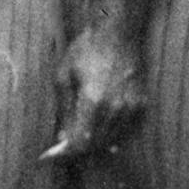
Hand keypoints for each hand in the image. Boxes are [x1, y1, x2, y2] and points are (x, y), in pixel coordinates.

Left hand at [50, 0, 153, 157]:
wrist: (118, 31)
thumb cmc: (86, 49)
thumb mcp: (64, 75)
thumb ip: (64, 110)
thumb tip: (62, 138)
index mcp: (93, 101)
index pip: (79, 142)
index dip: (62, 154)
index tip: (47, 157)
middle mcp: (115, 108)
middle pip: (94, 145)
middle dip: (75, 151)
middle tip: (58, 150)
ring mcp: (131, 108)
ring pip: (110, 141)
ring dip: (93, 145)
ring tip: (76, 140)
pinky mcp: (141, 104)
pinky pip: (124, 131)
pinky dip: (110, 135)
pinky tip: (99, 131)